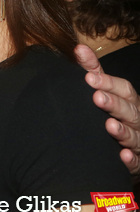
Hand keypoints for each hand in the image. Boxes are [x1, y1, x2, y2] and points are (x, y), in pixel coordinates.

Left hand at [75, 44, 139, 173]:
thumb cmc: (115, 112)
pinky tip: (122, 155)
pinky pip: (137, 163)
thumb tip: (79, 48)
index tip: (89, 77)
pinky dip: (131, 160)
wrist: (127, 145)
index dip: (108, 82)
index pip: (122, 89)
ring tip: (109, 126)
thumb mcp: (106, 90)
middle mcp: (137, 119)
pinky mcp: (138, 162)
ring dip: (123, 131)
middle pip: (129, 110)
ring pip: (135, 136)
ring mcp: (139, 141)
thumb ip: (94, 71)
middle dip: (114, 104)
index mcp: (130, 101)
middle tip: (97, 97)